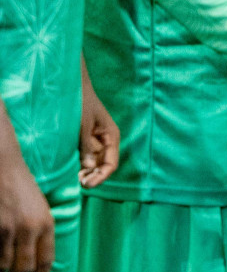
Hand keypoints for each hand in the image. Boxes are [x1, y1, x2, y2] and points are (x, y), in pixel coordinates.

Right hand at [0, 149, 53, 271]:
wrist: (4, 168)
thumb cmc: (23, 187)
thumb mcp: (41, 208)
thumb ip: (41, 230)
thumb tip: (37, 257)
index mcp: (47, 224)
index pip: (46, 259)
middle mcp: (29, 229)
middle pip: (24, 268)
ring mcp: (8, 229)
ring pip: (3, 264)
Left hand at [78, 72, 119, 188]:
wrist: (71, 86)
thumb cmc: (81, 103)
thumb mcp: (83, 125)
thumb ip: (86, 146)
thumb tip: (87, 168)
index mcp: (111, 137)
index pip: (111, 164)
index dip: (101, 176)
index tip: (87, 184)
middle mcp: (104, 141)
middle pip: (102, 166)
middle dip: (92, 176)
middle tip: (78, 184)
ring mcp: (93, 141)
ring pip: (91, 163)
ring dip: (84, 172)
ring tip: (72, 179)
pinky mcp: (82, 140)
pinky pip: (82, 157)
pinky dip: (78, 165)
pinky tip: (70, 170)